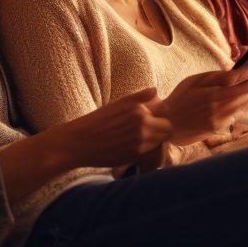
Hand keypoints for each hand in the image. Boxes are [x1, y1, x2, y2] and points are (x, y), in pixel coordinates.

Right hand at [49, 87, 173, 167]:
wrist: (79, 142)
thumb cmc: (97, 121)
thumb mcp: (117, 104)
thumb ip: (139, 97)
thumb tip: (156, 90)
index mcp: (138, 108)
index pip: (166, 111)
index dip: (161, 116)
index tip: (154, 120)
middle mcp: (142, 124)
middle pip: (168, 129)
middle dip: (162, 131)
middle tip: (150, 132)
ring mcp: (140, 141)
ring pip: (162, 142)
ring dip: (156, 142)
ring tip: (141, 141)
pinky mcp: (135, 156)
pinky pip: (152, 153)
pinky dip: (147, 152)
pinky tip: (134, 149)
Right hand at [149, 63, 247, 146]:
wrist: (168, 123)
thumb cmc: (180, 98)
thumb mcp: (196, 81)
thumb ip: (218, 77)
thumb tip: (238, 72)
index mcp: (214, 95)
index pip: (243, 81)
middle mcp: (221, 109)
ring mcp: (222, 120)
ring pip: (245, 104)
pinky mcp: (221, 127)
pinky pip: (238, 113)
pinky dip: (245, 102)